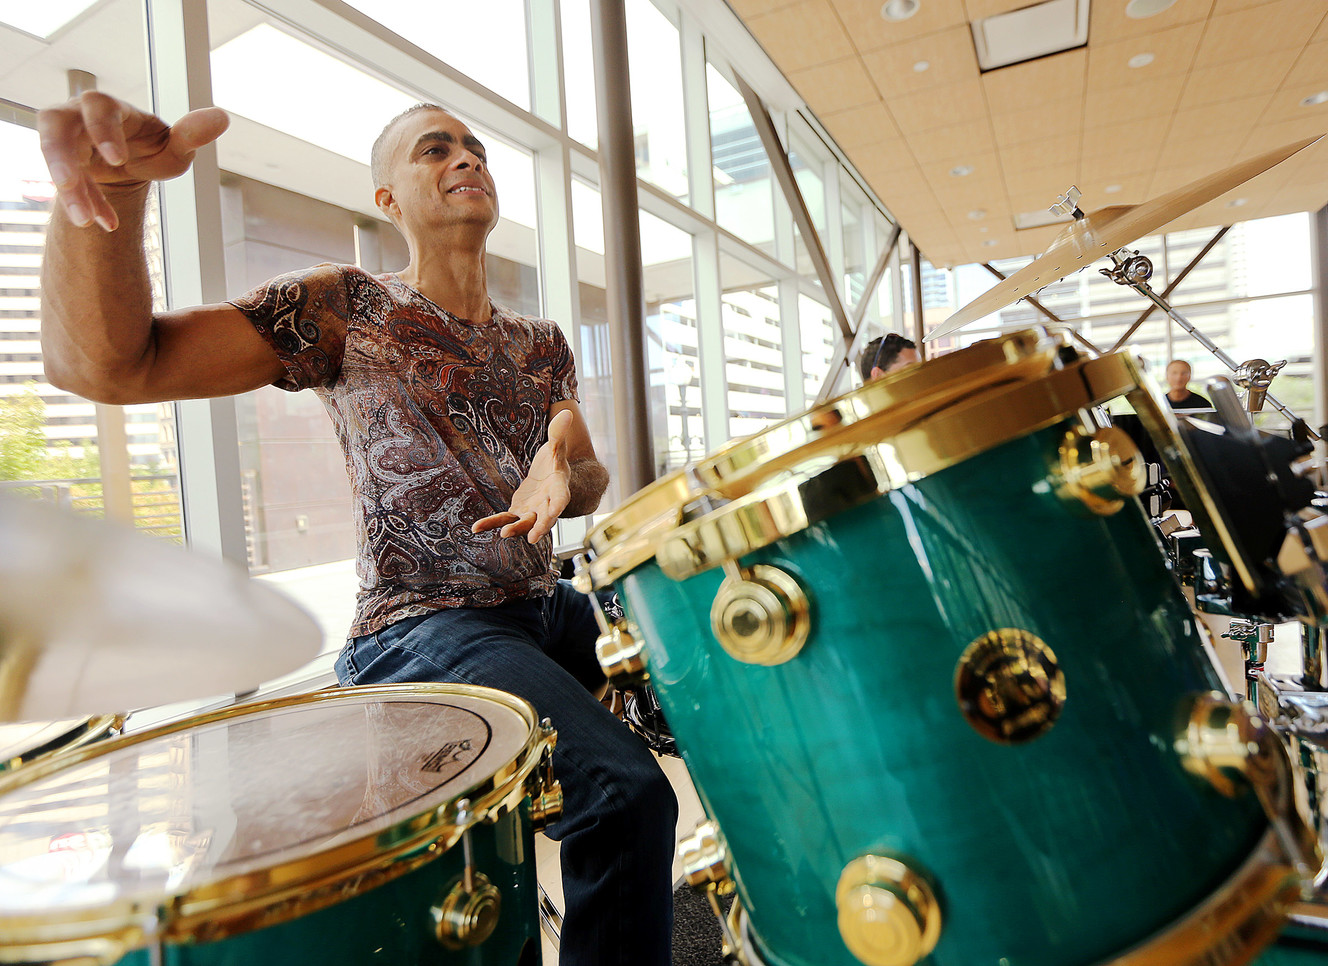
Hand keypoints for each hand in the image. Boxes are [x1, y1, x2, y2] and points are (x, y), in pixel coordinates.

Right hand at [37, 91, 228, 231]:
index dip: (102, 130)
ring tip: (84, 219)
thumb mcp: (176, 146)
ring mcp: (64, 139)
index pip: (97, 106)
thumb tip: (222, 117)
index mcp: (111, 107)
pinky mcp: (60, 163)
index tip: (116, 159)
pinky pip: (66, 184)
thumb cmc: (155, 148)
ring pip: (52, 155)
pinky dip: (85, 204)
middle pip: (53, 123)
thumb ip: (192, 135)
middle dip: (59, 154)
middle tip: (67, 183)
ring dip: (67, 188)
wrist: (132, 163)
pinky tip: (107, 223)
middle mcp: (79, 115)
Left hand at [472, 409, 573, 543]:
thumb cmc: (554, 460)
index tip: (554, 513)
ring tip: (502, 534)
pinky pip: (505, 519)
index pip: (561, 498)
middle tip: (533, 537)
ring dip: (514, 529)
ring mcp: (533, 511)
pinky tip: (475, 527)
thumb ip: (558, 433)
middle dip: (540, 527)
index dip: (558, 506)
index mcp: (559, 488)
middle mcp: (548, 505)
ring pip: (524, 523)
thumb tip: (566, 412)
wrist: (549, 475)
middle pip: (545, 518)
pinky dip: (491, 523)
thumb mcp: (555, 446)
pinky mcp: (518, 512)